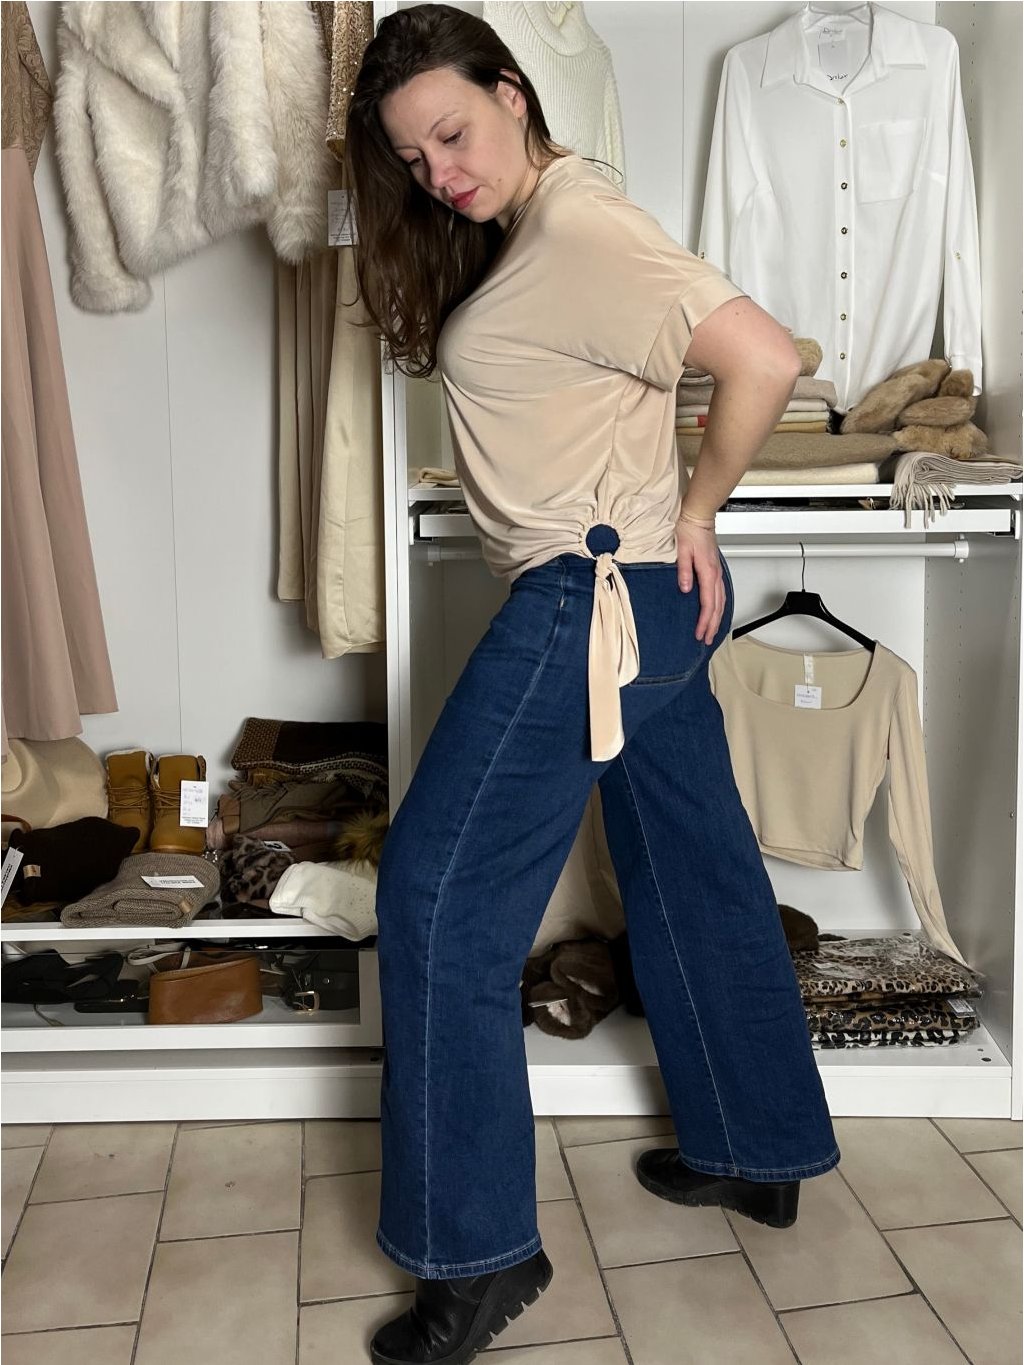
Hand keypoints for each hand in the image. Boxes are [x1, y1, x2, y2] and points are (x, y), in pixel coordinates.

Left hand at [675, 519, 723, 644]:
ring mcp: (717, 572)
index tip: (699, 633)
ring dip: (717, 617)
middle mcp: (715, 574)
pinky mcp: (715, 569)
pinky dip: (719, 606)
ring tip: (712, 630)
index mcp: (708, 571)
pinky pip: (720, 592)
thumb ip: (684, 571)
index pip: (708, 603)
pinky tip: (716, 611)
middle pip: (717, 606)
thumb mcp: (681, 550)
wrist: (698, 515)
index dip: (704, 621)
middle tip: (706, 639)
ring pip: (721, 600)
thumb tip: (685, 589)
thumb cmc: (689, 529)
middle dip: (712, 625)